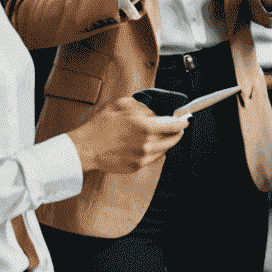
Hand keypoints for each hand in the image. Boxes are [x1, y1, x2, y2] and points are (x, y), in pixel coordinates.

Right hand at [68, 96, 188, 174]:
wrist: (86, 147)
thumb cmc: (101, 126)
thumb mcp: (122, 105)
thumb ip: (143, 107)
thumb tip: (155, 113)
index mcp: (145, 126)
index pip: (174, 125)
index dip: (183, 122)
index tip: (186, 119)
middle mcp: (147, 144)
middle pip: (173, 139)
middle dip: (176, 132)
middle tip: (176, 127)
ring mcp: (143, 157)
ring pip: (165, 149)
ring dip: (166, 142)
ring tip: (161, 135)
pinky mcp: (137, 166)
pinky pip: (154, 158)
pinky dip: (155, 150)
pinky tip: (148, 144)